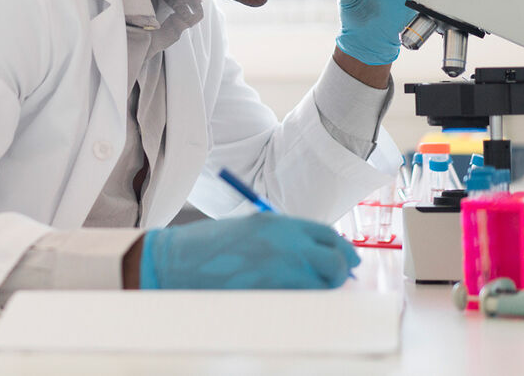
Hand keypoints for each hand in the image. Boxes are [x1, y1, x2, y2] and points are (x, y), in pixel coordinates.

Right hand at [139, 212, 360, 289]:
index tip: (347, 260)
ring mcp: (281, 270)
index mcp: (279, 223)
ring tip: (304, 289)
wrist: (176, 261)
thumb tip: (314, 257)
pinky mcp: (272, 293)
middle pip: (334, 260)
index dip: (341, 249)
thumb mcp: (250, 230)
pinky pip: (301, 300)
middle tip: (338, 280)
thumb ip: (284, 239)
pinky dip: (301, 301)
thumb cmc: (208, 247)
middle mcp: (287, 243)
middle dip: (339, 272)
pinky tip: (285, 298)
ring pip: (322, 285)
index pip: (327, 235)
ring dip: (320, 289)